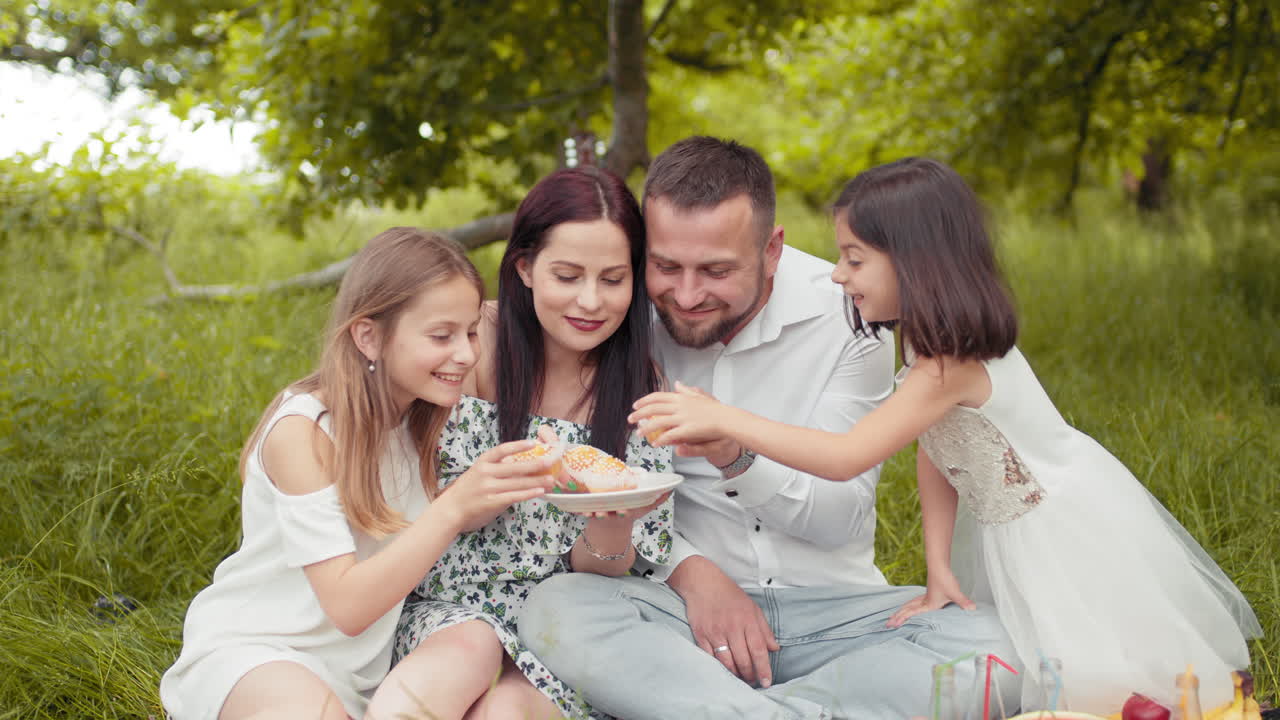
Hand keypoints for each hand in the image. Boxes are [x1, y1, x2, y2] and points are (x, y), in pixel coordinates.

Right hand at [434, 440, 557, 532]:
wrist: (450, 509)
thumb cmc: (468, 490)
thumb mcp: (478, 473)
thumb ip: (496, 468)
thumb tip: (522, 465)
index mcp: (482, 462)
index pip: (501, 450)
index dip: (518, 445)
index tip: (534, 443)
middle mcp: (485, 473)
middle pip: (514, 467)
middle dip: (535, 464)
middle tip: (552, 461)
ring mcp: (488, 488)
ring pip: (517, 483)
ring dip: (537, 481)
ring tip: (551, 479)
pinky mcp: (491, 502)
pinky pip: (513, 496)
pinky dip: (528, 494)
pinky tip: (539, 492)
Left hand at [575, 491, 671, 519]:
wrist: (611, 527)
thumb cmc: (628, 511)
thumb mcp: (643, 507)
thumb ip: (657, 498)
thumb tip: (672, 488)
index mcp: (624, 513)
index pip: (625, 513)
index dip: (623, 513)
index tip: (623, 512)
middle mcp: (611, 514)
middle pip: (607, 515)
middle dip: (604, 514)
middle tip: (601, 513)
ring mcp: (599, 514)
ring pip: (593, 515)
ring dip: (589, 515)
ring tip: (586, 512)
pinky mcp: (588, 511)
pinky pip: (581, 512)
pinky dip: (577, 511)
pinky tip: (573, 509)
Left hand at [629, 382, 733, 449]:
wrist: (726, 418)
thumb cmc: (714, 409)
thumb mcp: (699, 396)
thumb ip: (686, 390)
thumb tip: (677, 383)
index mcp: (681, 397)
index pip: (658, 397)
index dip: (644, 401)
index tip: (635, 405)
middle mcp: (680, 405)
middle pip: (654, 408)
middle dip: (639, 414)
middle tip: (630, 419)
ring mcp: (683, 417)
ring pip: (658, 422)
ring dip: (646, 428)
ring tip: (638, 434)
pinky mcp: (688, 429)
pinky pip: (670, 435)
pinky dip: (661, 439)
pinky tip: (655, 443)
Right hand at [668, 556, 779, 687]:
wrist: (703, 583)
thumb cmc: (730, 596)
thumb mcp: (753, 608)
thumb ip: (765, 630)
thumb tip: (774, 649)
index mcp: (748, 620)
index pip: (759, 650)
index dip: (764, 669)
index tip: (766, 682)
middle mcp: (732, 627)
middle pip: (743, 660)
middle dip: (749, 675)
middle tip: (752, 681)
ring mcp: (715, 632)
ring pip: (727, 662)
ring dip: (735, 674)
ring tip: (740, 677)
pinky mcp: (701, 635)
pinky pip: (710, 657)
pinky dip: (718, 667)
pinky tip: (723, 670)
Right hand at [885, 568, 975, 627]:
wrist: (939, 565)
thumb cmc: (945, 579)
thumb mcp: (955, 593)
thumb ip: (963, 602)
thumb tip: (973, 609)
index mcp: (928, 604)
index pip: (912, 613)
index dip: (902, 619)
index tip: (892, 624)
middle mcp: (924, 601)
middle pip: (907, 610)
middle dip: (897, 617)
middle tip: (887, 623)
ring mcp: (925, 596)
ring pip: (909, 605)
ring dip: (901, 611)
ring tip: (894, 616)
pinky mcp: (928, 593)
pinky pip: (914, 602)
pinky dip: (909, 605)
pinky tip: (911, 606)